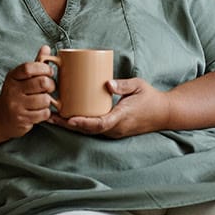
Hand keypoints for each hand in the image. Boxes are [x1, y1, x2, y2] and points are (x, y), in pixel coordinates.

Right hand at [0, 45, 56, 138]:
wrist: (0, 117)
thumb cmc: (16, 94)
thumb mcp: (21, 78)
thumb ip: (35, 64)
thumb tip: (46, 48)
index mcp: (12, 77)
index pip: (29, 68)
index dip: (44, 68)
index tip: (49, 72)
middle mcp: (12, 90)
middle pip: (42, 83)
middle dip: (51, 85)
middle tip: (49, 88)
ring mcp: (16, 105)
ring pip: (45, 99)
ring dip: (48, 101)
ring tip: (42, 101)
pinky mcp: (21, 119)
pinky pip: (43, 113)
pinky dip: (45, 113)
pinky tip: (39, 111)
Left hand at [49, 77, 170, 137]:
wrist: (163, 113)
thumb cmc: (150, 97)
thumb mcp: (139, 86)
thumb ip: (123, 85)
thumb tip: (107, 83)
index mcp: (122, 117)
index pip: (100, 123)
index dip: (83, 122)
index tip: (69, 118)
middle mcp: (116, 128)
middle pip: (88, 129)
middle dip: (68, 124)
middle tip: (50, 115)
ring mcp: (114, 131)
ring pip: (89, 131)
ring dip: (71, 125)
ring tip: (52, 116)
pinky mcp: (112, 130)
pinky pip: (93, 129)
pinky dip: (79, 125)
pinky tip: (67, 118)